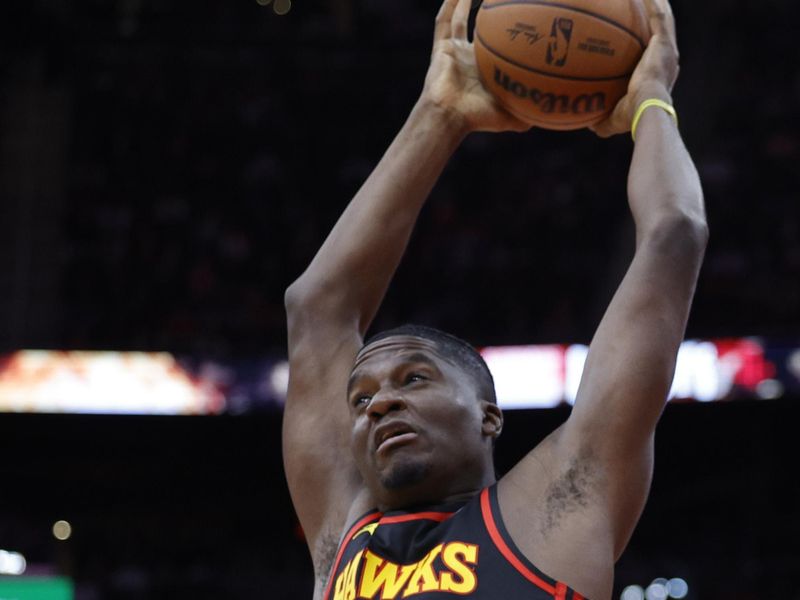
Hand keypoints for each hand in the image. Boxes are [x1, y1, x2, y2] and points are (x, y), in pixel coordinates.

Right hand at [420, 0, 530, 133]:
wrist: (451, 117)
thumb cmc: (480, 118)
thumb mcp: (514, 117)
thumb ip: (532, 111)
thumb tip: (559, 110)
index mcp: (486, 69)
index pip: (501, 45)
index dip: (510, 32)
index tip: (525, 16)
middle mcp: (470, 58)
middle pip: (481, 27)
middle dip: (489, 9)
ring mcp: (454, 52)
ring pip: (459, 19)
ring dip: (465, 1)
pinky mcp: (441, 49)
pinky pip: (444, 22)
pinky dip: (449, 5)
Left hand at [591, 0, 679, 137]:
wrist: (647, 109)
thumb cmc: (630, 118)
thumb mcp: (612, 120)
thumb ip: (601, 119)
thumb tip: (587, 123)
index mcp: (659, 76)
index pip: (654, 56)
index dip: (649, 47)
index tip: (638, 41)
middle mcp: (667, 59)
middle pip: (660, 33)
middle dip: (652, 20)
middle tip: (641, 8)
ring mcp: (667, 49)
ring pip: (663, 20)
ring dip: (656, 5)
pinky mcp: (664, 42)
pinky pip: (659, 16)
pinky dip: (653, 4)